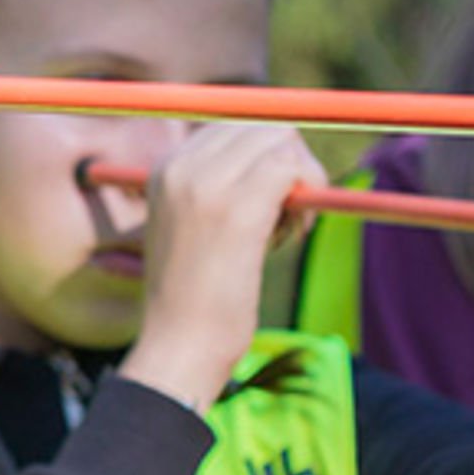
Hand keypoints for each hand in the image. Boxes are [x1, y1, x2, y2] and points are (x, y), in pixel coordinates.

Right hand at [119, 123, 323, 411]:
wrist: (177, 348)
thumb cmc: (192, 301)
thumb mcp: (191, 231)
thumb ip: (218, 190)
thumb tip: (277, 158)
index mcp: (164, 170)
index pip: (234, 126)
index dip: (267, 155)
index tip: (273, 197)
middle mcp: (181, 167)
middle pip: (262, 126)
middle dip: (289, 162)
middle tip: (290, 213)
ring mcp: (207, 185)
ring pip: (281, 142)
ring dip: (302, 179)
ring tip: (289, 229)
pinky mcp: (238, 210)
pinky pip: (292, 170)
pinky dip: (309, 193)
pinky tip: (296, 232)